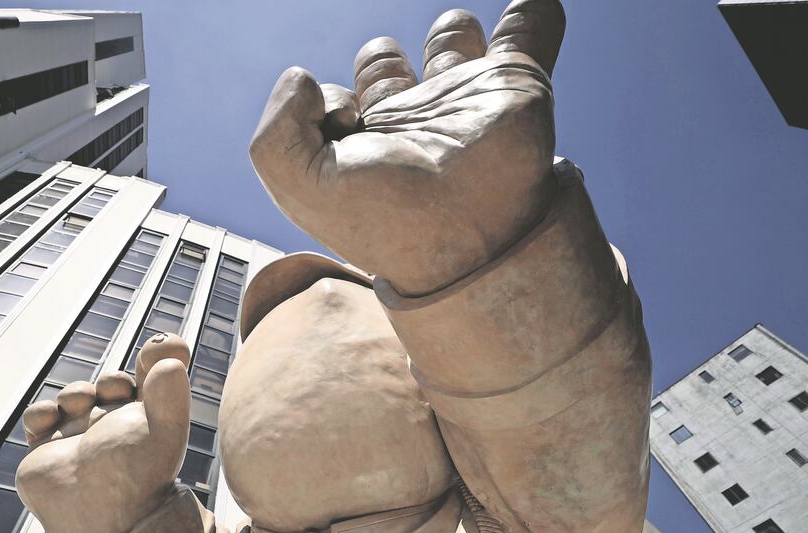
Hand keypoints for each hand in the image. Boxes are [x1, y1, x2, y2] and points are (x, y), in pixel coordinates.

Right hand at [15, 333, 191, 532]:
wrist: (98, 518)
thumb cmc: (139, 476)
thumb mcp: (163, 430)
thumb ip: (171, 392)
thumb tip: (172, 356)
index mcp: (151, 423)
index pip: (155, 379)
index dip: (155, 355)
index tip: (156, 347)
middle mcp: (117, 427)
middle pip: (112, 384)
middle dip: (112, 380)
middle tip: (115, 388)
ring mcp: (81, 436)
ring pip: (74, 395)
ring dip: (76, 391)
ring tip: (80, 403)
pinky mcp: (48, 448)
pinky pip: (39, 417)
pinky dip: (41, 412)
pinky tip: (50, 418)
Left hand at [250, 1, 565, 295]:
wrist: (472, 235)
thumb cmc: (386, 218)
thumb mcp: (300, 187)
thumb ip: (274, 135)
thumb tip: (302, 80)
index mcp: (368, 147)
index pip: (338, 101)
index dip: (328, 101)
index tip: (345, 120)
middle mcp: (416, 122)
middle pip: (392, 72)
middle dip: (379, 61)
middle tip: (383, 80)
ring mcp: (469, 102)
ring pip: (456, 48)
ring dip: (453, 31)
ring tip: (454, 31)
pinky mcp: (518, 83)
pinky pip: (530, 33)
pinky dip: (532, 14)